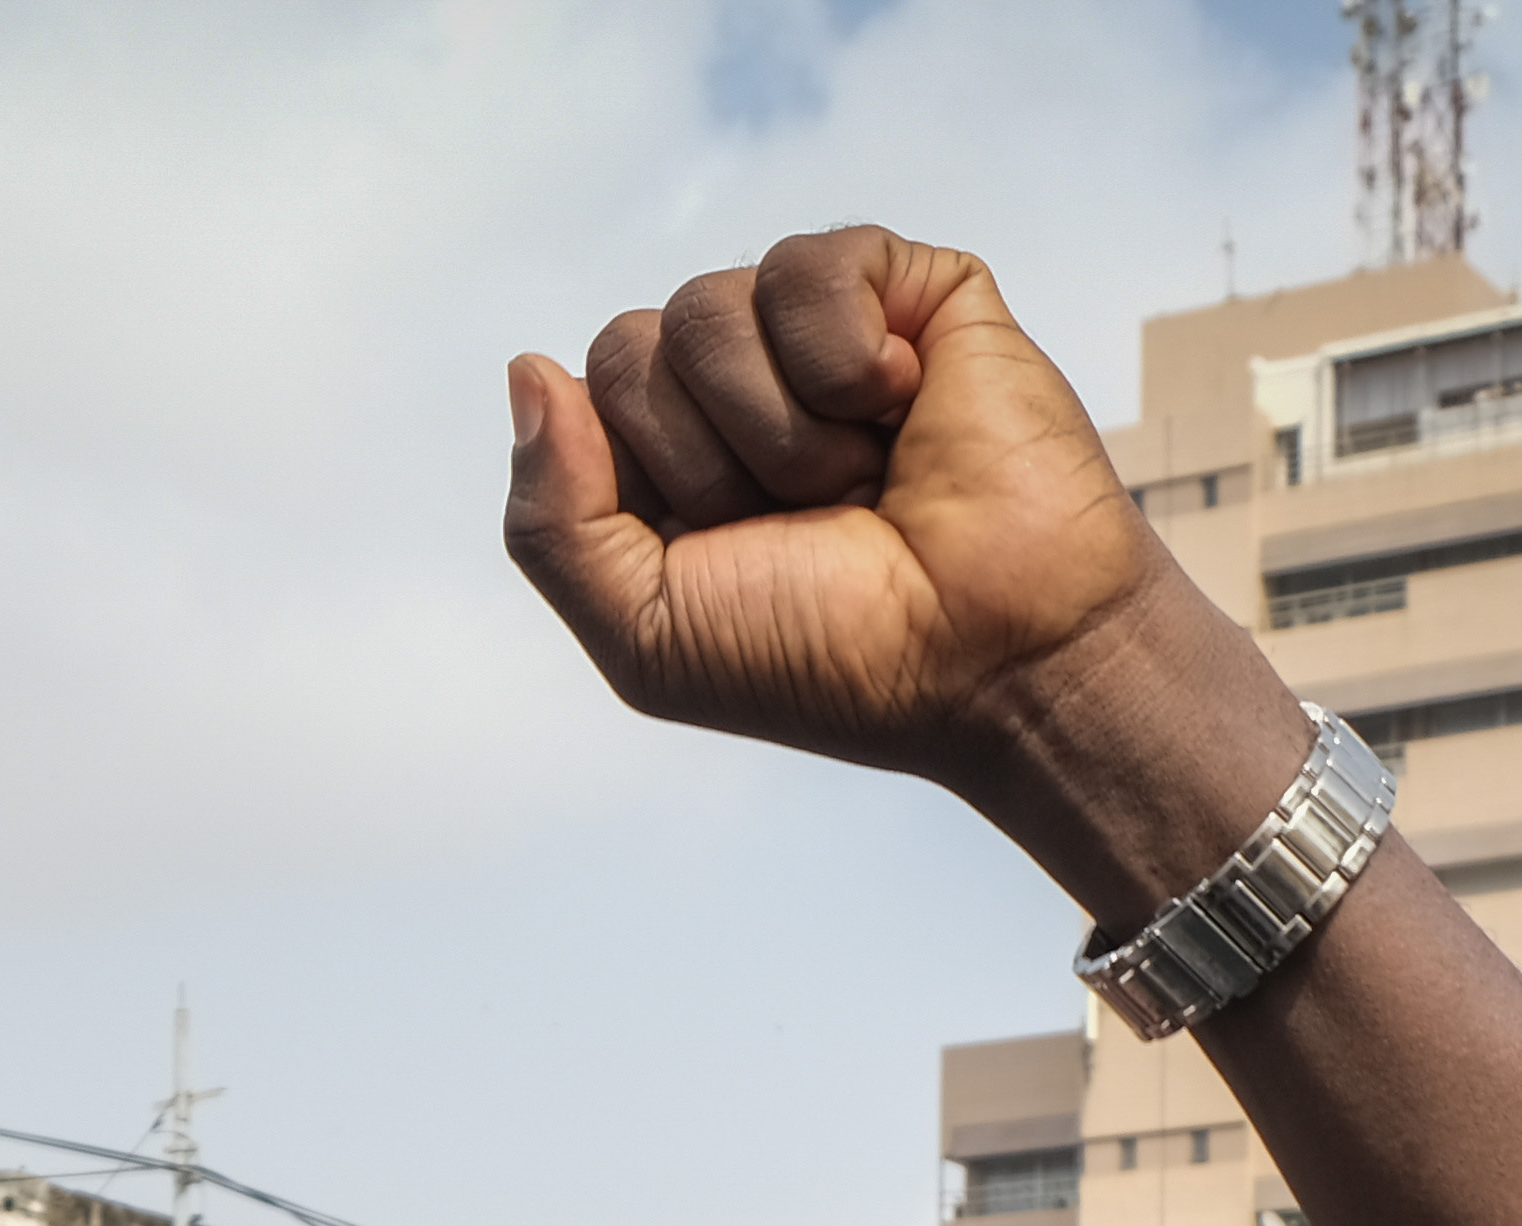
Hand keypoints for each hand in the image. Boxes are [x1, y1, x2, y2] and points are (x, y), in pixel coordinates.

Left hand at [506, 228, 1186, 816]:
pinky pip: (808, 268)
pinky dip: (844, 359)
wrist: (992, 658)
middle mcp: (739, 390)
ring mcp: (821, 336)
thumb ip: (550, 522)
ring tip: (864, 480)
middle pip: (631, 346)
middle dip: (710, 462)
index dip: (644, 482)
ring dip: (780, 430)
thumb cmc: (834, 661)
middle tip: (809, 521)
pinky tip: (902, 408)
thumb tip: (528, 368)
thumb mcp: (645, 635)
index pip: (584, 398)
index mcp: (671, 463)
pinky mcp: (907, 292)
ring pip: (705, 307)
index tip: (730, 553)